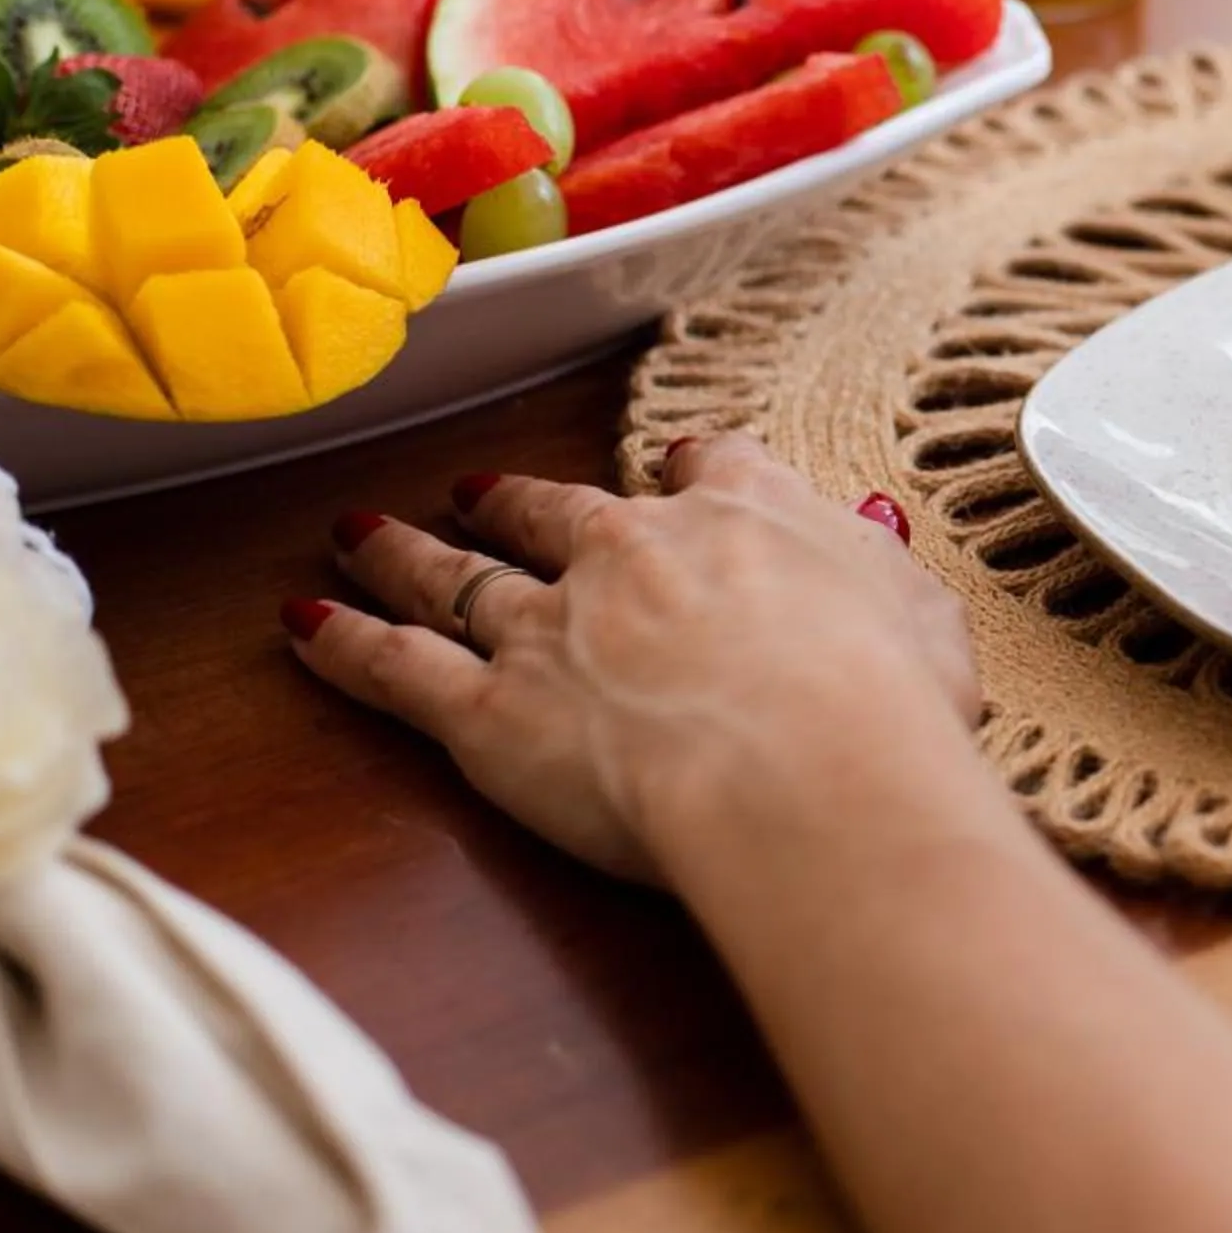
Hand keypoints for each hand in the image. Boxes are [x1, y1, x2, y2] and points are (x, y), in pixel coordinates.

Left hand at [284, 434, 976, 882]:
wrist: (804, 765)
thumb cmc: (886, 706)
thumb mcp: (929, 632)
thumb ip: (896, 601)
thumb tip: (895, 598)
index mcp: (749, 519)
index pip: (711, 470)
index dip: (689, 470)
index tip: (677, 467)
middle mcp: (635, 551)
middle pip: (558, 510)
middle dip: (514, 502)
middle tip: (479, 492)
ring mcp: (552, 624)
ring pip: (459, 577)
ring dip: (405, 554)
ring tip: (363, 536)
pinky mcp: (490, 708)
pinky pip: (398, 668)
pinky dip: (342, 645)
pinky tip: (301, 623)